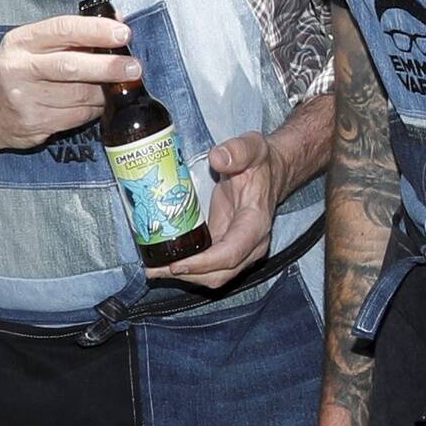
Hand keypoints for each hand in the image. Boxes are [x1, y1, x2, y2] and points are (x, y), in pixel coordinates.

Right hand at [0, 12, 137, 155]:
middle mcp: (19, 69)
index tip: (123, 34)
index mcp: (21, 41)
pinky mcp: (34, 124)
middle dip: (107, 67)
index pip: (62, 29)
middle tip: (134, 67)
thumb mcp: (35, 45)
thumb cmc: (20, 71)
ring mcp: (25, 100)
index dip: (96, 30)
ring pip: (79, 95)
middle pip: (70, 67)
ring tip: (121, 85)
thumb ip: (73, 33)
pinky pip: (77, 116)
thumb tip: (119, 20)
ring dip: (105, 91)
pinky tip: (101, 102)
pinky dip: (95, 109)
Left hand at [155, 133, 287, 290]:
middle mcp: (252, 244)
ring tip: (155, 270)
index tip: (176, 264)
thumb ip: (237, 151)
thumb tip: (217, 159)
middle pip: (220, 273)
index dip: (204, 263)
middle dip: (187, 275)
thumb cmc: (260, 163)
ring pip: (215, 275)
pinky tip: (165, 264)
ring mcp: (241, 250)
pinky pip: (210, 267)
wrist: (270, 172)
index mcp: (256, 223)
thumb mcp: (252, 148)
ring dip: (185, 276)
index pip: (231, 253)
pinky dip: (189, 269)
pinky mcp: (228, 248)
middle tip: (156, 270)